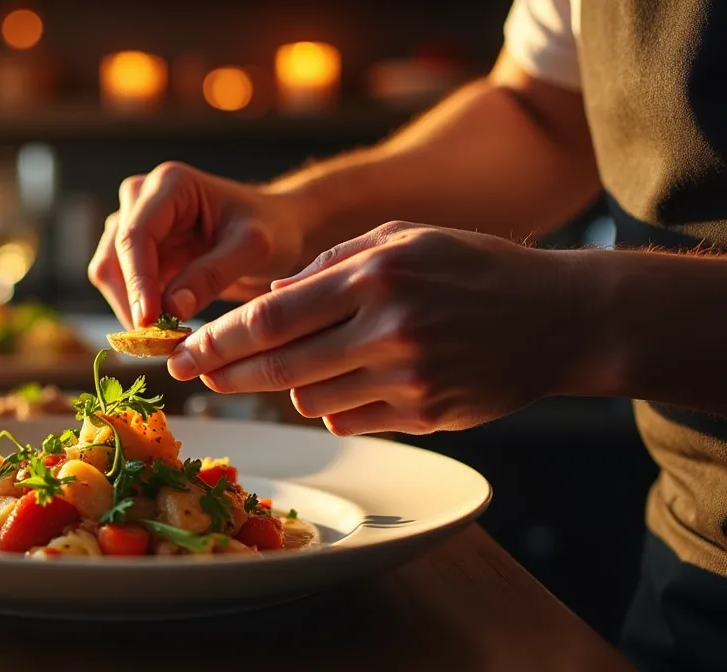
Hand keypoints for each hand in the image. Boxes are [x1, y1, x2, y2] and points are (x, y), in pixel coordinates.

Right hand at [89, 162, 309, 328]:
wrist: (278, 230)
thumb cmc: (272, 228)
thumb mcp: (253, 248)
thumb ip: (212, 275)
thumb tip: (171, 309)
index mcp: (170, 184)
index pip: (137, 234)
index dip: (138, 280)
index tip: (148, 322)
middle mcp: (142, 198)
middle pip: (114, 256)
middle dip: (132, 301)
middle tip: (160, 342)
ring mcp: (134, 223)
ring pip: (109, 274)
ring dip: (131, 310)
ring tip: (167, 339)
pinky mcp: (136, 252)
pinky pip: (121, 287)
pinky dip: (137, 312)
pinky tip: (165, 330)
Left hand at [167, 221, 591, 435]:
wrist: (560, 317)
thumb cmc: (471, 268)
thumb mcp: (402, 239)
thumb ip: (329, 265)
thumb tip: (266, 300)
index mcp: (375, 276)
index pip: (271, 318)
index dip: (218, 341)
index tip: (184, 354)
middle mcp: (388, 330)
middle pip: (279, 366)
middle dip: (228, 374)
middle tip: (198, 377)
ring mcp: (409, 379)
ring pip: (310, 398)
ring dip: (293, 384)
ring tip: (311, 360)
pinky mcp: (427, 415)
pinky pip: (350, 419)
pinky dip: (336, 404)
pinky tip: (356, 380)